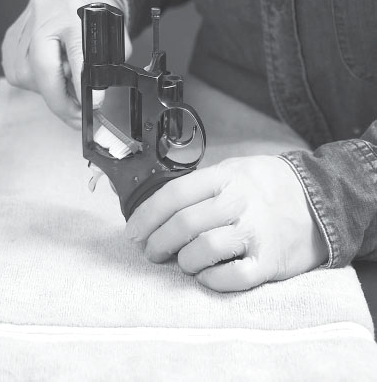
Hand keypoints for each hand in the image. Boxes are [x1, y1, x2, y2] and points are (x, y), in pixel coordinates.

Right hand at [1, 0, 131, 126]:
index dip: (82, 83)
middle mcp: (45, 15)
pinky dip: (35, 84)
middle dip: (59, 100)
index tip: (92, 104)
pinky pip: (16, 74)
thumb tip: (96, 95)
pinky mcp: (10, 37)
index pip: (77, 52)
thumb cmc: (93, 19)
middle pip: (43, 66)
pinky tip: (48, 78)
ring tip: (66, 90)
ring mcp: (24, 25)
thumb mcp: (112, 36)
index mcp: (73, 11)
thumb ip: (107, 63)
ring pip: (28, 75)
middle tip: (76, 117)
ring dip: (48, 92)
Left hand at [125, 156, 327, 291]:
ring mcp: (255, 232)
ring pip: (203, 251)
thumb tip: (156, 208)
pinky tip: (206, 276)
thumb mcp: (233, 170)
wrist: (317, 200)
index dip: (146, 216)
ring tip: (183, 261)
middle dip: (158, 243)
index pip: (174, 195)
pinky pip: (231, 278)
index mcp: (225, 177)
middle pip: (184, 225)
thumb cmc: (264, 186)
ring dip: (184, 261)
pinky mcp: (269, 261)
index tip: (132, 232)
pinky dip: (210, 281)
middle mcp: (238, 202)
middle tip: (151, 252)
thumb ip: (200, 185)